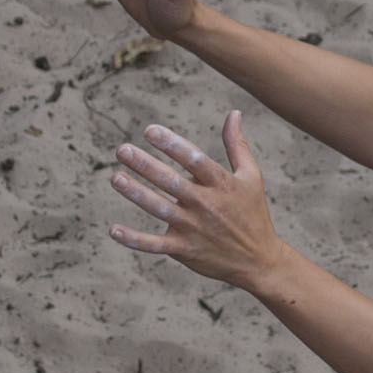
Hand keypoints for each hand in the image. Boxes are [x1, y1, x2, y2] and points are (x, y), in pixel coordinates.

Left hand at [109, 115, 285, 289]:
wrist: (258, 260)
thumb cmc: (252, 213)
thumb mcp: (251, 176)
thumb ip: (237, 144)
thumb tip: (233, 112)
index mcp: (221, 184)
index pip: (194, 159)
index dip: (172, 144)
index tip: (150, 131)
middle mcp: (206, 204)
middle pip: (171, 182)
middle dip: (146, 165)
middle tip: (122, 150)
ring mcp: (194, 228)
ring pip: (160, 209)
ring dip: (136, 193)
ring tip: (116, 178)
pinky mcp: (184, 250)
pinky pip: (155, 245)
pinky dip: (134, 239)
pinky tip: (114, 230)